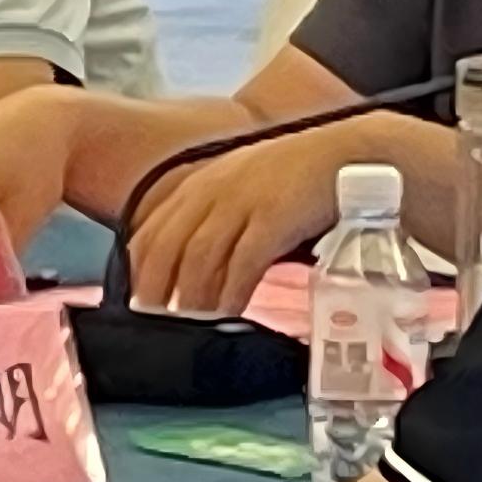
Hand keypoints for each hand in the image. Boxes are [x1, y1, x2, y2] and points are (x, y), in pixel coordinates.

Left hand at [126, 128, 356, 315]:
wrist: (344, 154)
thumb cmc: (293, 178)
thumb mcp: (241, 189)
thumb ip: (215, 219)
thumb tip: (193, 268)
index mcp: (199, 184)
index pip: (150, 231)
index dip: (139, 270)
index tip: (136, 302)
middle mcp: (212, 190)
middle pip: (168, 247)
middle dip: (156, 289)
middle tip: (154, 323)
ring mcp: (242, 202)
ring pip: (200, 257)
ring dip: (191, 297)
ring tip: (188, 328)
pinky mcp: (274, 217)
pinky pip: (243, 261)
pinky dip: (232, 292)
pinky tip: (228, 315)